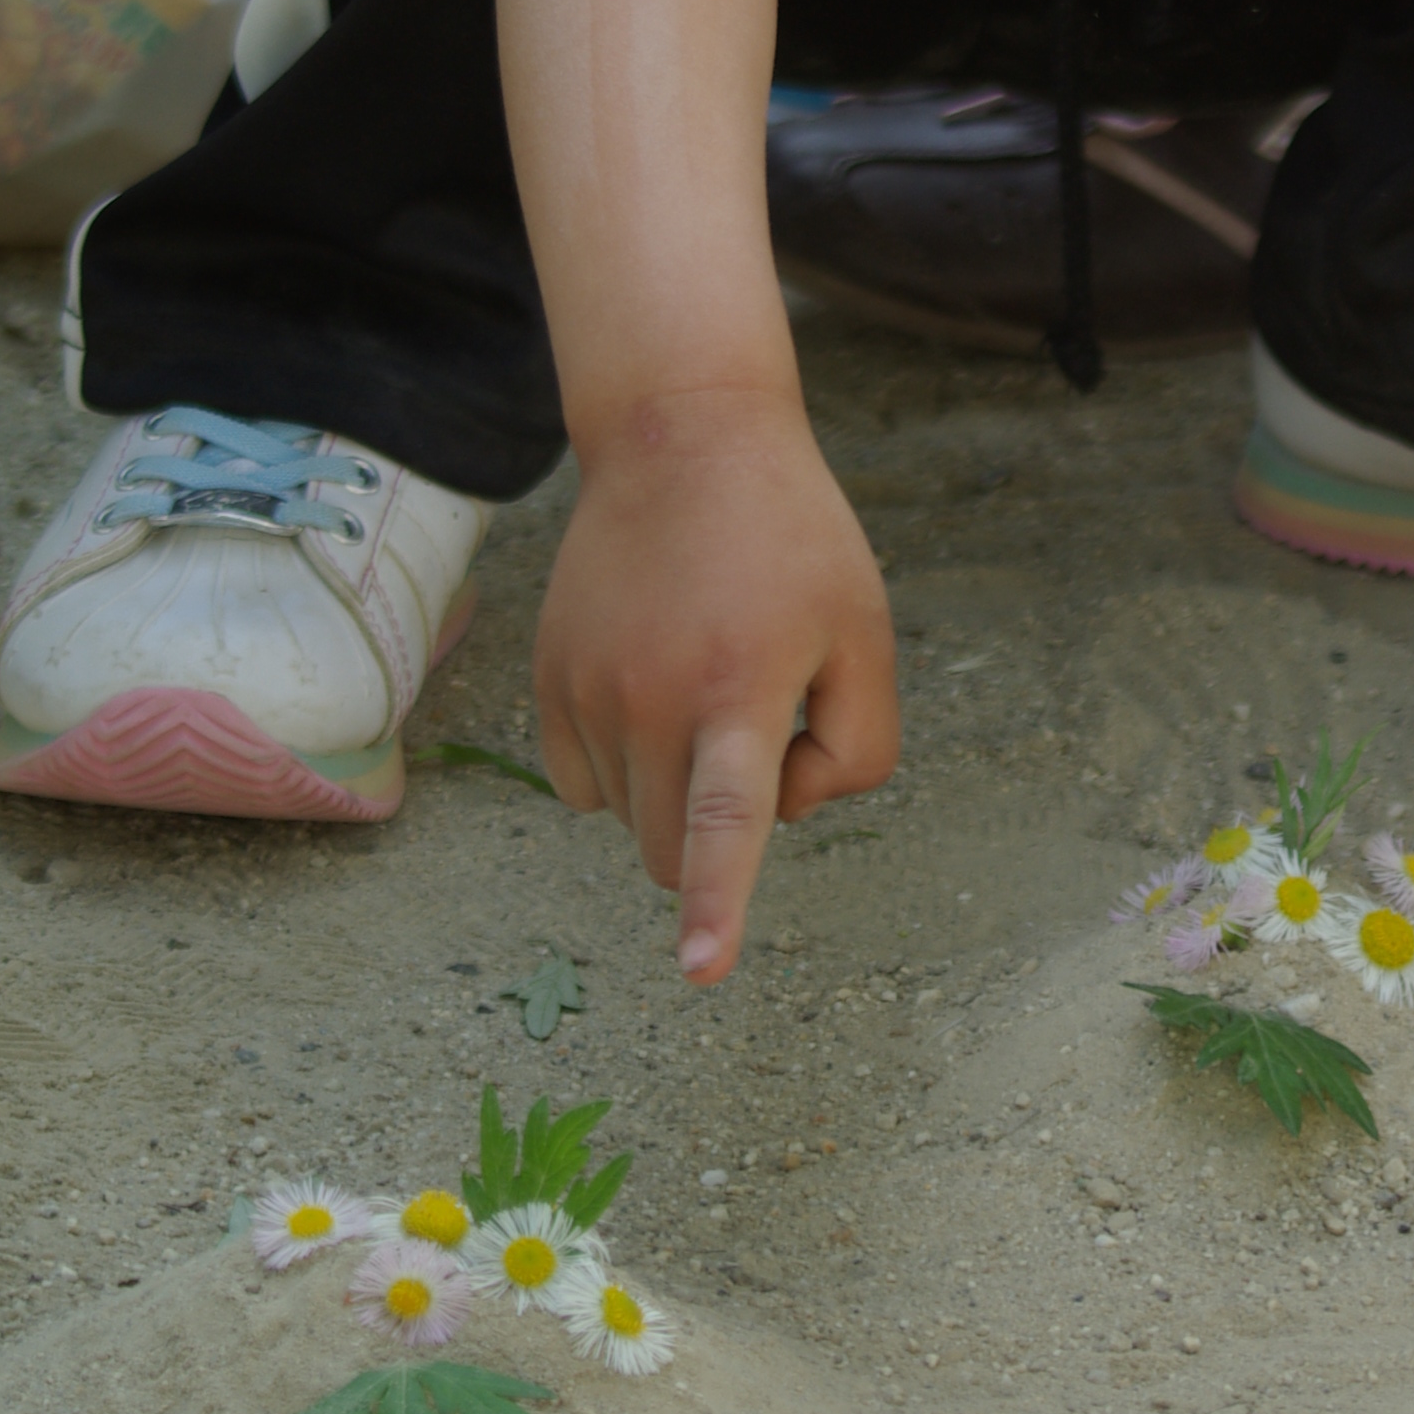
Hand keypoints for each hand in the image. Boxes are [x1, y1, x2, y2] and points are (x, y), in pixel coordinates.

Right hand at [533, 399, 897, 982]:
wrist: (682, 439)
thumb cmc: (792, 543)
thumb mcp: (865, 633)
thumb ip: (857, 748)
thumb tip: (783, 815)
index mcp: (741, 687)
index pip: (731, 820)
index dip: (718, 907)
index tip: (700, 974)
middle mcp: (651, 697)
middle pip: (677, 855)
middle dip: (721, 837)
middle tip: (759, 729)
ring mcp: (588, 689)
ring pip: (632, 823)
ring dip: (676, 793)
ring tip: (706, 684)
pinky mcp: (548, 679)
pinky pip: (584, 785)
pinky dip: (625, 767)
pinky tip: (652, 688)